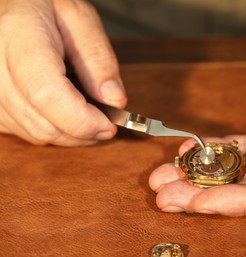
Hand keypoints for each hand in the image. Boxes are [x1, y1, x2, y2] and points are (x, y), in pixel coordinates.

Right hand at [0, 0, 126, 145]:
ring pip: (33, 132)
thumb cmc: (44, 7)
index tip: (108, 126)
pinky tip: (64, 112)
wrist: (10, 7)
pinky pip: (23, 131)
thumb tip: (114, 101)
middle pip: (40, 122)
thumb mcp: (80, 19)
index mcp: (18, 36)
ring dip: (69, 133)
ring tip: (88, 114)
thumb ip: (98, 59)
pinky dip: (52, 130)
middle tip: (107, 124)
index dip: (81, 119)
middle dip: (81, 132)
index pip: (47, 93)